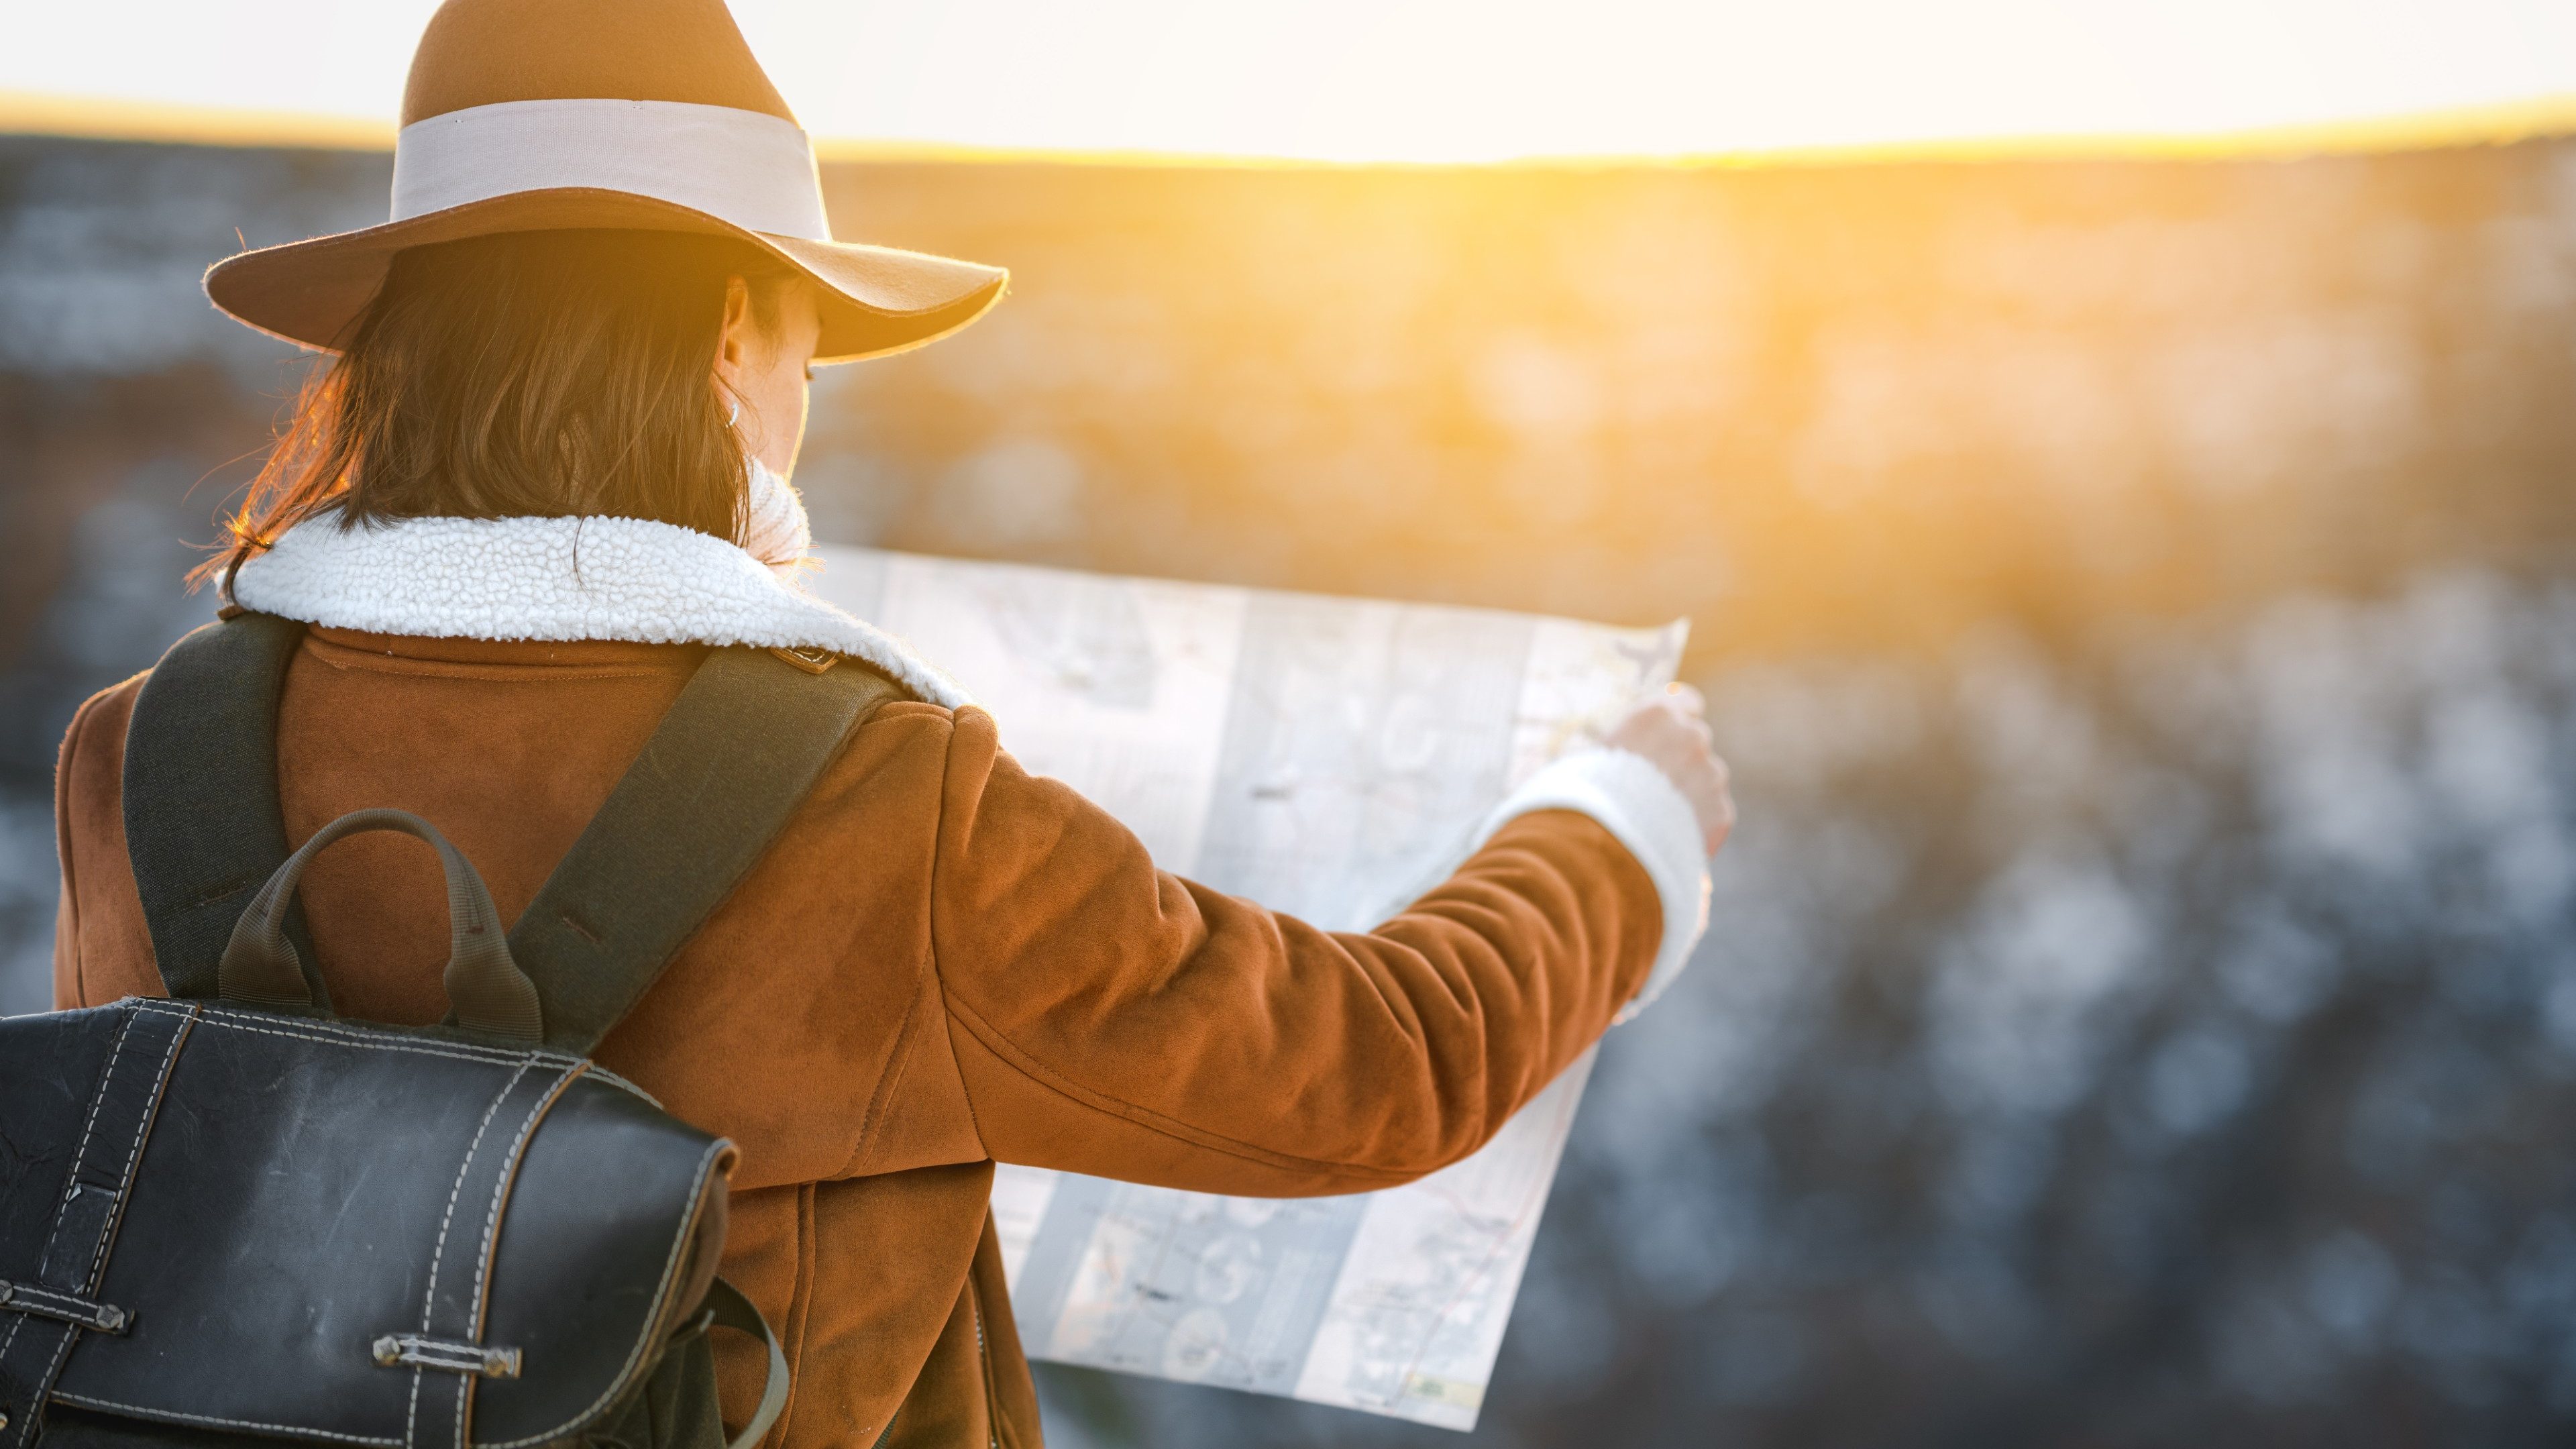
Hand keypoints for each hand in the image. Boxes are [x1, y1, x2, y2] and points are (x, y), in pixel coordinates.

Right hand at [1606, 684, 1734, 856]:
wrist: (1609, 842)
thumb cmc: (1588, 795)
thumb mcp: (1599, 755)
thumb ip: (1631, 741)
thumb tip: (1639, 746)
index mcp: (1657, 714)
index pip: (1687, 701)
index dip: (1682, 716)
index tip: (1676, 730)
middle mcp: (1692, 736)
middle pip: (1696, 741)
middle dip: (1682, 759)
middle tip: (1654, 787)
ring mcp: (1712, 774)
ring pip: (1707, 779)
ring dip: (1690, 793)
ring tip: (1658, 819)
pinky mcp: (1721, 811)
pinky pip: (1713, 814)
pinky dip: (1698, 825)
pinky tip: (1672, 838)